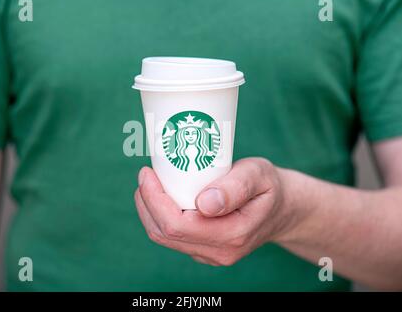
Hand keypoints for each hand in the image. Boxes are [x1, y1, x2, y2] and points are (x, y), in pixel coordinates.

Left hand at [134, 158, 297, 265]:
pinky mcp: (204, 250)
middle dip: (147, 203)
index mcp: (232, 235)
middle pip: (164, 234)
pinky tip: (162, 196)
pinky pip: (172, 237)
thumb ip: (236, 187)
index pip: (177, 225)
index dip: (154, 199)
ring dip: (149, 210)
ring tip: (149, 183)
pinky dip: (160, 216)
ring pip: (164, 238)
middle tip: (145, 174)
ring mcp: (210, 254)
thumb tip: (205, 204)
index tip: (147, 173)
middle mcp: (219, 252)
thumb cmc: (269, 187)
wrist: (282, 209)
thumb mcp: (259, 175)